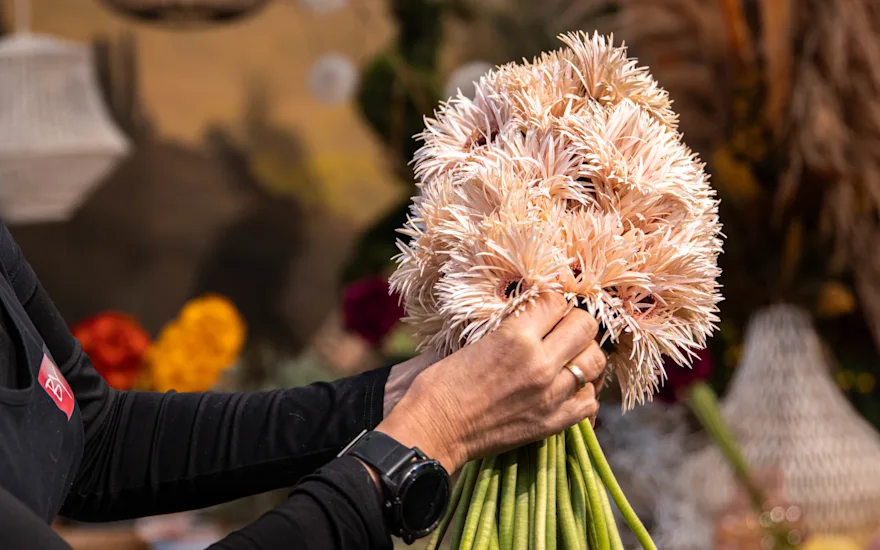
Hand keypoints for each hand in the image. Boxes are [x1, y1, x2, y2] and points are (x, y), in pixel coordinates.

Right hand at [376, 293, 605, 472]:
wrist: (434, 430)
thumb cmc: (442, 383)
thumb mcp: (472, 340)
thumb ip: (508, 326)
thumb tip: (530, 312)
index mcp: (515, 337)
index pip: (556, 301)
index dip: (550, 301)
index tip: (543, 307)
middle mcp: (540, 364)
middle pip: (585, 326)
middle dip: (574, 321)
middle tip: (560, 328)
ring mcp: (551, 396)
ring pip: (596, 362)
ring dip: (585, 354)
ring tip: (570, 356)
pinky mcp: (553, 423)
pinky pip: (591, 401)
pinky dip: (585, 391)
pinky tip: (570, 387)